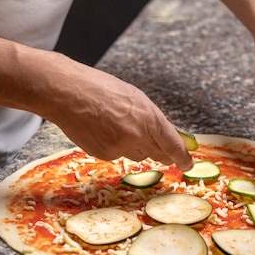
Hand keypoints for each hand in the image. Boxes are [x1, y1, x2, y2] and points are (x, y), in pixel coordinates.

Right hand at [41, 62, 193, 170]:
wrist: (67, 93)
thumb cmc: (100, 88)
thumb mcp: (134, 97)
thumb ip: (151, 118)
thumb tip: (165, 135)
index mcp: (149, 117)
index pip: (173, 145)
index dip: (183, 158)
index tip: (187, 165)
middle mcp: (137, 135)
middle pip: (157, 154)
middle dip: (160, 152)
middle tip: (158, 147)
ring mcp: (119, 147)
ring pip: (136, 155)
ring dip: (134, 146)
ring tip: (117, 125)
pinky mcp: (104, 155)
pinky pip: (117, 155)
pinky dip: (114, 146)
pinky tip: (102, 130)